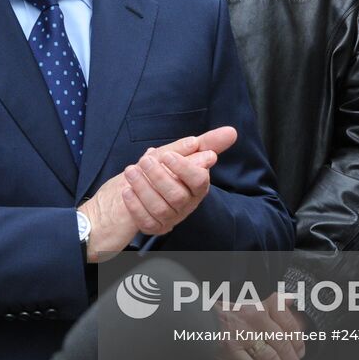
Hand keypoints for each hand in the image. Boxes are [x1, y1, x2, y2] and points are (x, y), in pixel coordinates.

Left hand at [78, 127, 235, 260]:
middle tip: (144, 161)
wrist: (136, 187)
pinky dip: (135, 205)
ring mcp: (170, 218)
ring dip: (144, 188)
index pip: (198, 181)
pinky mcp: (154, 228)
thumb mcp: (181, 152)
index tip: (168, 155)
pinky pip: (146, 221)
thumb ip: (205, 143)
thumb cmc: (164, 168)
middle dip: (159, 176)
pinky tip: (127, 191)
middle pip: (177, 195)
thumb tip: (231, 132)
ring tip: (131, 170)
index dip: (184, 169)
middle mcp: (186, 204)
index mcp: (196, 186)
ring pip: (160, 208)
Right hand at [218, 296, 306, 359]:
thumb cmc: (227, 313)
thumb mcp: (250, 303)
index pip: (286, 328)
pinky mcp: (229, 347)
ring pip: (268, 357)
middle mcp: (254, 318)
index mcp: (261, 307)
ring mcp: (241, 333)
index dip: (296, 345)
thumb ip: (271, 303)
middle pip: (280, 344)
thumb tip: (291, 299)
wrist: (198, 316)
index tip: (301, 357)